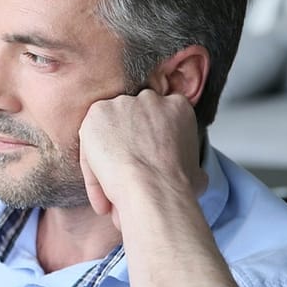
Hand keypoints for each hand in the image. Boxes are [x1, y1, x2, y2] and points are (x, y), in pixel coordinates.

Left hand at [78, 90, 201, 229]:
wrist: (154, 188)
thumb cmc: (178, 186)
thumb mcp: (198, 172)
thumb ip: (189, 162)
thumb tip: (193, 174)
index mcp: (178, 106)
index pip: (158, 116)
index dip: (148, 139)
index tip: (144, 158)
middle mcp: (151, 98)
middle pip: (131, 118)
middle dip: (126, 141)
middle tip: (126, 170)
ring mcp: (123, 103)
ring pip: (108, 129)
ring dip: (107, 153)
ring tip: (113, 184)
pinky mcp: (98, 112)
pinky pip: (89, 139)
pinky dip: (91, 164)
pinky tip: (102, 184)